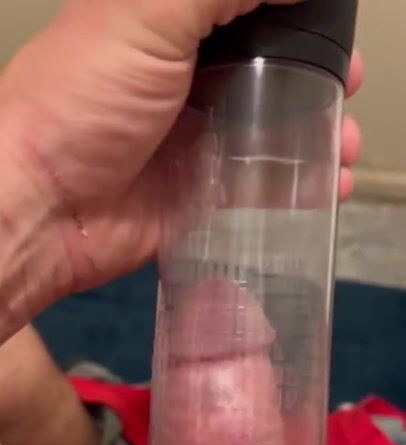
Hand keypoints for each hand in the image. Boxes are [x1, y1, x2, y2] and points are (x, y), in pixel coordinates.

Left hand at [0, 0, 361, 331]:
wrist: (41, 209)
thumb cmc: (80, 104)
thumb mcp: (146, 15)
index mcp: (168, 25)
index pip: (245, 10)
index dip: (293, 14)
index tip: (331, 27)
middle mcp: (183, 79)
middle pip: (267, 68)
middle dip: (315, 76)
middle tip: (344, 89)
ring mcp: (192, 140)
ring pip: (270, 129)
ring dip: (316, 134)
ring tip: (343, 145)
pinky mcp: (198, 195)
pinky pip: (259, 187)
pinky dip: (296, 188)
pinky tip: (327, 188)